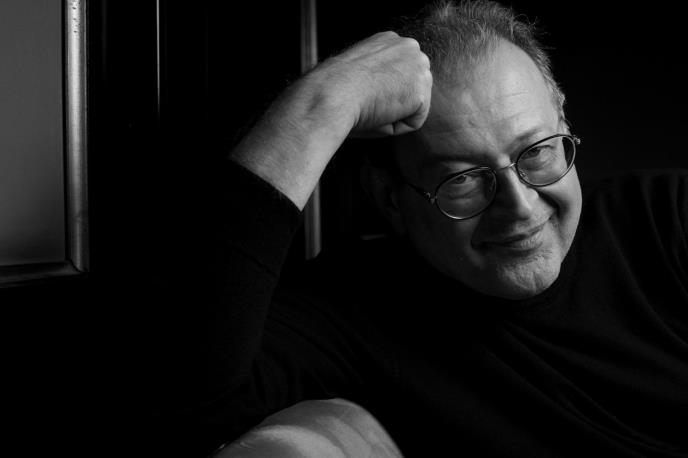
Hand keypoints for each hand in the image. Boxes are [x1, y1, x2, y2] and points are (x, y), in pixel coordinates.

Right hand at [229, 31, 431, 208]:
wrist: (323, 101)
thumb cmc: (324, 96)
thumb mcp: (346, 79)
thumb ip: (364, 80)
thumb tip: (354, 96)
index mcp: (387, 40)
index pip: (401, 78)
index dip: (384, 98)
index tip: (365, 103)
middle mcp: (405, 46)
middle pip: (413, 93)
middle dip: (392, 108)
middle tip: (364, 109)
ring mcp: (415, 65)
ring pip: (414, 108)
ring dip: (393, 117)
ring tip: (367, 110)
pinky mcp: (419, 88)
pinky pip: (415, 121)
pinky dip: (397, 126)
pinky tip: (376, 114)